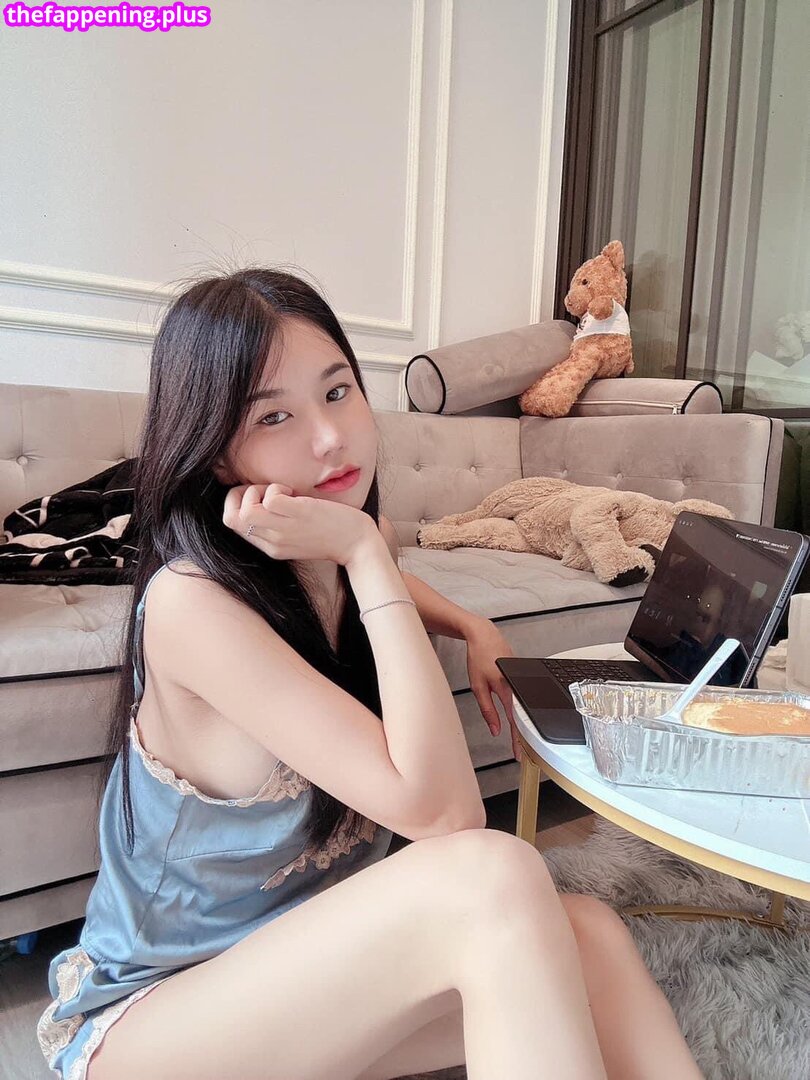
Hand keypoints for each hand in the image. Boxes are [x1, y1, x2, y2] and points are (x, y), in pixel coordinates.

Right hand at [222, 483, 374, 565]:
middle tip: (268, 492)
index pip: (232, 524)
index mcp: (270, 546)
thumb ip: (279, 525)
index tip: (262, 498)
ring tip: (281, 492)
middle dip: (241, 496)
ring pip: (244, 511)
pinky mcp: (299, 517)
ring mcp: (284, 531)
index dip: (239, 504)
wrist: (358, 546)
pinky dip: (278, 488)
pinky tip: (295, 494)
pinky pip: (271, 499)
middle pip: (230, 519)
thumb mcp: (298, 536)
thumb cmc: (332, 535)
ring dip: (257, 491)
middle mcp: (272, 542)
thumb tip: (265, 500)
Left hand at [465, 619, 523, 761]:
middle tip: (521, 752)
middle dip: (522, 736)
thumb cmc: (479, 657)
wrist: (484, 635)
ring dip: (522, 723)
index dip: (517, 740)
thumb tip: (495, 730)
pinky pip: (522, 696)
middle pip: (522, 717)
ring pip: (523, 707)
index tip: (518, 753)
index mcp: (506, 689)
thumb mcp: (477, 686)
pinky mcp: (521, 676)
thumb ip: (487, 710)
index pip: (514, 721)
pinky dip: (521, 709)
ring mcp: (521, 680)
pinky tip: (520, 719)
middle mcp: (517, 685)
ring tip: (520, 740)